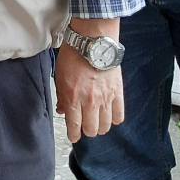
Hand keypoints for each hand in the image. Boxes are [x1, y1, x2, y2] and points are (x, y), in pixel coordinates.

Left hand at [55, 21, 124, 142]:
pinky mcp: (117, 93)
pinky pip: (119, 115)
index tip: (74, 137)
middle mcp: (89, 102)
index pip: (74, 126)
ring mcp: (105, 99)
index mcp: (72, 98)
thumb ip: (62, 95)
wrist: (93, 42)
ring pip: (106, 126)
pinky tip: (111, 117)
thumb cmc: (73, 56)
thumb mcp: (60, 75)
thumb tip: (63, 110)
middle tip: (85, 126)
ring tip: (98, 122)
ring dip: (101, 127)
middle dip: (87, 131)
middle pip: (91, 130)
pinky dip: (115, 119)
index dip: (74, 135)